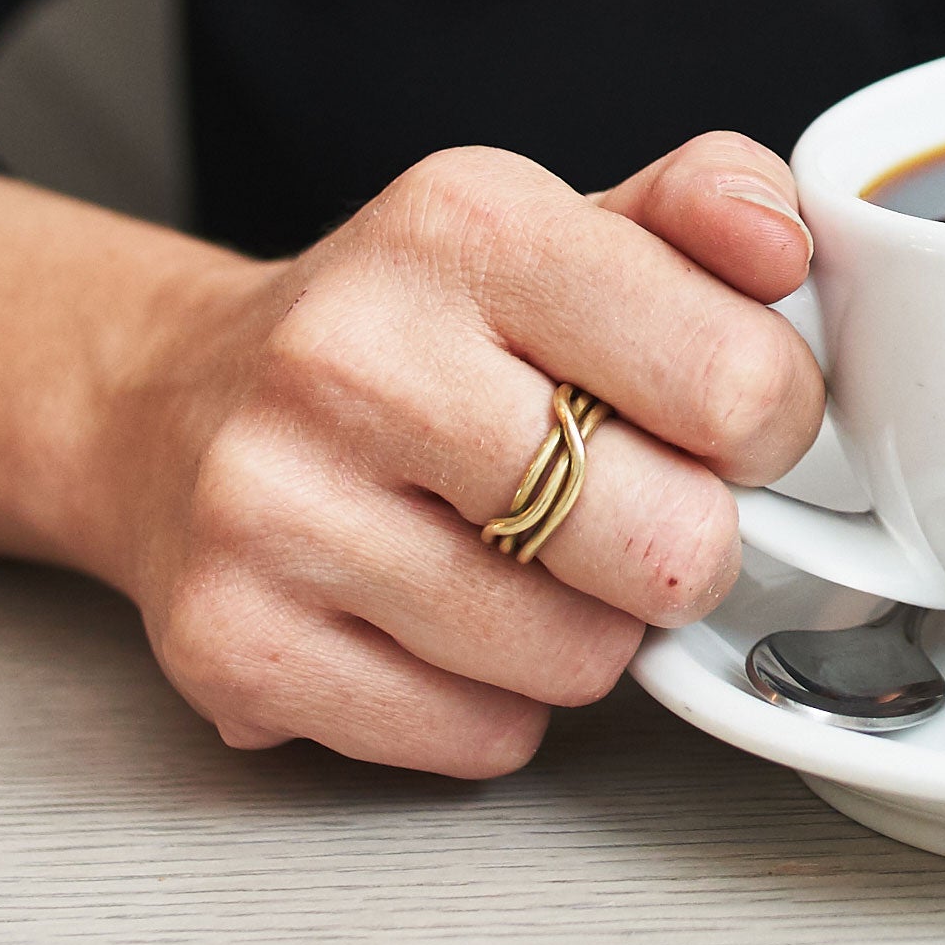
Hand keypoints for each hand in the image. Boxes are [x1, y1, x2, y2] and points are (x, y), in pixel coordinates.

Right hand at [88, 135, 824, 777]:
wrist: (168, 408)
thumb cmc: (405, 330)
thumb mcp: (552, 225)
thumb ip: (698, 207)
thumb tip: (776, 237)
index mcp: (463, 227)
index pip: (732, 380)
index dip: (768, 424)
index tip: (722, 421)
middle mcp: (352, 356)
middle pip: (670, 542)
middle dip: (686, 544)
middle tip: (629, 507)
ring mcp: (277, 507)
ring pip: (580, 659)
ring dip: (585, 629)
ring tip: (517, 557)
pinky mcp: (235, 643)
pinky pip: (479, 737)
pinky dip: (492, 702)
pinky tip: (437, 621)